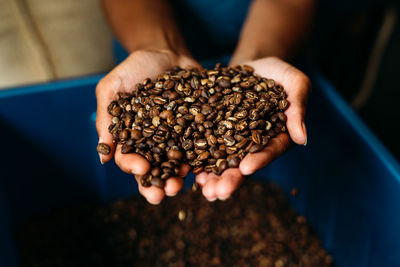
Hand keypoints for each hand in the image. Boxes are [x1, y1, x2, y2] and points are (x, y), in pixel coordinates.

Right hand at [96, 49, 198, 204]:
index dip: (133, 167)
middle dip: (157, 185)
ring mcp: (177, 138)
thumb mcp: (113, 87)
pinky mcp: (197, 131)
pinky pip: (200, 148)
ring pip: (177, 165)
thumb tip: (102, 158)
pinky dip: (202, 160)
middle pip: (154, 171)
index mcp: (131, 137)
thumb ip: (107, 118)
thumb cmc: (135, 67)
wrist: (166, 53)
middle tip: (163, 195)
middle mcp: (154, 143)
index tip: (141, 169)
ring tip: (182, 186)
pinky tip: (205, 169)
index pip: (128, 159)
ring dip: (179, 178)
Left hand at [196, 57, 310, 200]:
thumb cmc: (278, 72)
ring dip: (212, 178)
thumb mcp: (294, 82)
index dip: (259, 160)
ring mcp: (232, 140)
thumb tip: (302, 138)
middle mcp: (253, 144)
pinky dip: (197, 159)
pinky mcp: (214, 132)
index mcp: (276, 137)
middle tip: (219, 193)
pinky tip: (187, 170)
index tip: (247, 169)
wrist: (251, 65)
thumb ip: (298, 107)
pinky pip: (204, 147)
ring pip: (222, 162)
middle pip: (243, 164)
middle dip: (231, 179)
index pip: (269, 151)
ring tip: (202, 189)